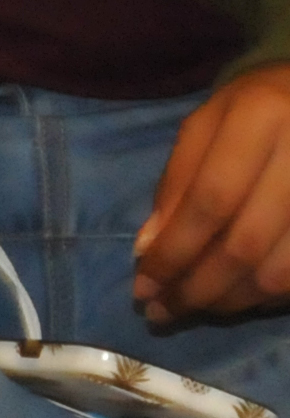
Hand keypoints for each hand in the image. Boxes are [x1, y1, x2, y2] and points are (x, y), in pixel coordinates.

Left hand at [137, 64, 289, 324]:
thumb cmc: (260, 105)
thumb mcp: (207, 124)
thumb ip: (177, 182)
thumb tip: (149, 249)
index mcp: (262, 117)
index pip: (210, 201)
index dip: (174, 251)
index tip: (142, 287)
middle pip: (246, 244)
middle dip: (197, 288)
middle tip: (161, 312)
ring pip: (281, 272)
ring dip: (231, 301)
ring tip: (192, 308)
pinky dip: (268, 296)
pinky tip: (238, 297)